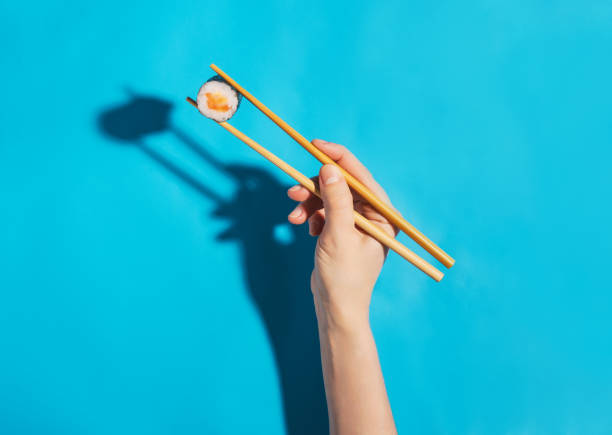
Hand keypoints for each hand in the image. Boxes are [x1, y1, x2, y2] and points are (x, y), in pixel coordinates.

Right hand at [287, 140, 397, 329]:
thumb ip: (336, 200)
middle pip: (341, 184)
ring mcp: (356, 223)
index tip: (315, 145)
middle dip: (316, 187)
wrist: (335, 308)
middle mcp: (373, 215)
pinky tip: (304, 228)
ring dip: (309, 203)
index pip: (360, 176)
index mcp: (383, 215)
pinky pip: (323, 211)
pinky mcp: (341, 230)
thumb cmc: (344, 277)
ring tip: (294, 216)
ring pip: (329, 197)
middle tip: (294, 190)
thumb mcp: (338, 234)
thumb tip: (330, 167)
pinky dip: (311, 215)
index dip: (338, 157)